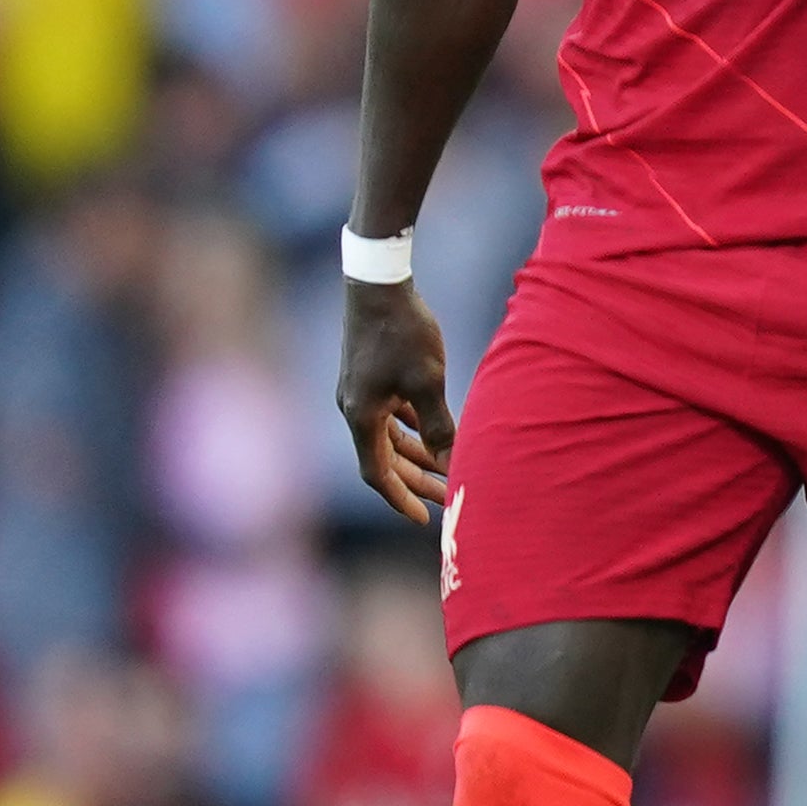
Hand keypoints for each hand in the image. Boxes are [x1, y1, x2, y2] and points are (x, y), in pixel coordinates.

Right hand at [337, 274, 455, 521]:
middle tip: (450, 499)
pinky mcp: (371, 376)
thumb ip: (439, 426)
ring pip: (390, 437)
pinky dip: (413, 429)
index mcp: (361, 417)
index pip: (378, 474)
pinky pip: (393, 415)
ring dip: (417, 455)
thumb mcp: (428, 381)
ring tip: (448, 470)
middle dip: (418, 481)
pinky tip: (435, 433)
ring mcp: (361, 392)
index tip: (424, 521)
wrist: (378, 284)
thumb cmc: (403, 332)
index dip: (401, 499)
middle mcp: (355, 409)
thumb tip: (452, 464)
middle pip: (386, 459)